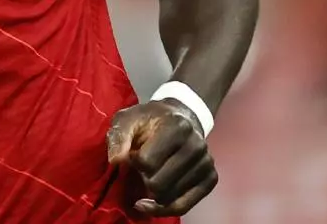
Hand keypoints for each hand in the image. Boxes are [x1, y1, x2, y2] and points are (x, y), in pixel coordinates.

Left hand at [106, 100, 217, 217]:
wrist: (180, 117)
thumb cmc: (149, 120)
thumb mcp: (127, 119)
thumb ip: (119, 137)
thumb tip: (116, 160)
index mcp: (177, 127)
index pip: (147, 162)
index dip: (134, 162)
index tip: (134, 154)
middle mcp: (196, 146)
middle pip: (158, 184)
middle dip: (143, 178)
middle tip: (142, 167)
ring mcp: (206, 163)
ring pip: (169, 197)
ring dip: (152, 192)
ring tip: (150, 175)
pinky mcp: (210, 178)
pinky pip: (183, 206)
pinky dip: (164, 208)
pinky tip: (151, 202)